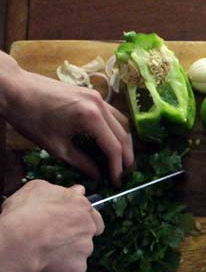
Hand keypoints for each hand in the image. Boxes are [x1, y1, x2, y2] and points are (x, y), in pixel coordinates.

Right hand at [0, 180, 102, 271]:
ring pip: (81, 250)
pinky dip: (63, 267)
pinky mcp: (80, 265)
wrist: (22, 239)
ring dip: (67, 250)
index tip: (69, 219)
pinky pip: (73, 268)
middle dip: (77, 234)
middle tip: (58, 236)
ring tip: (45, 249)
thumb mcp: (37, 188)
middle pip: (90, 231)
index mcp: (81, 205)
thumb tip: (76, 189)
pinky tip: (47, 262)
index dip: (79, 216)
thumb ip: (58, 189)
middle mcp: (89, 226)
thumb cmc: (25, 212)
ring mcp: (87, 247)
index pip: (90, 211)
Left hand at [3, 66, 133, 185]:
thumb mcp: (56, 146)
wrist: (15, 89)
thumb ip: (81, 162)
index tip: (117, 182)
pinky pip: (113, 114)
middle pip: (123, 136)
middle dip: (126, 156)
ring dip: (124, 142)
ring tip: (122, 159)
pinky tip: (112, 139)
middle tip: (125, 173)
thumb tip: (98, 175)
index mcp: (92, 118)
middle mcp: (100, 105)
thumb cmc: (31, 118)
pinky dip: (116, 129)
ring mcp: (98, 97)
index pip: (113, 148)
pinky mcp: (93, 94)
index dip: (117, 167)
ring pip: (122, 123)